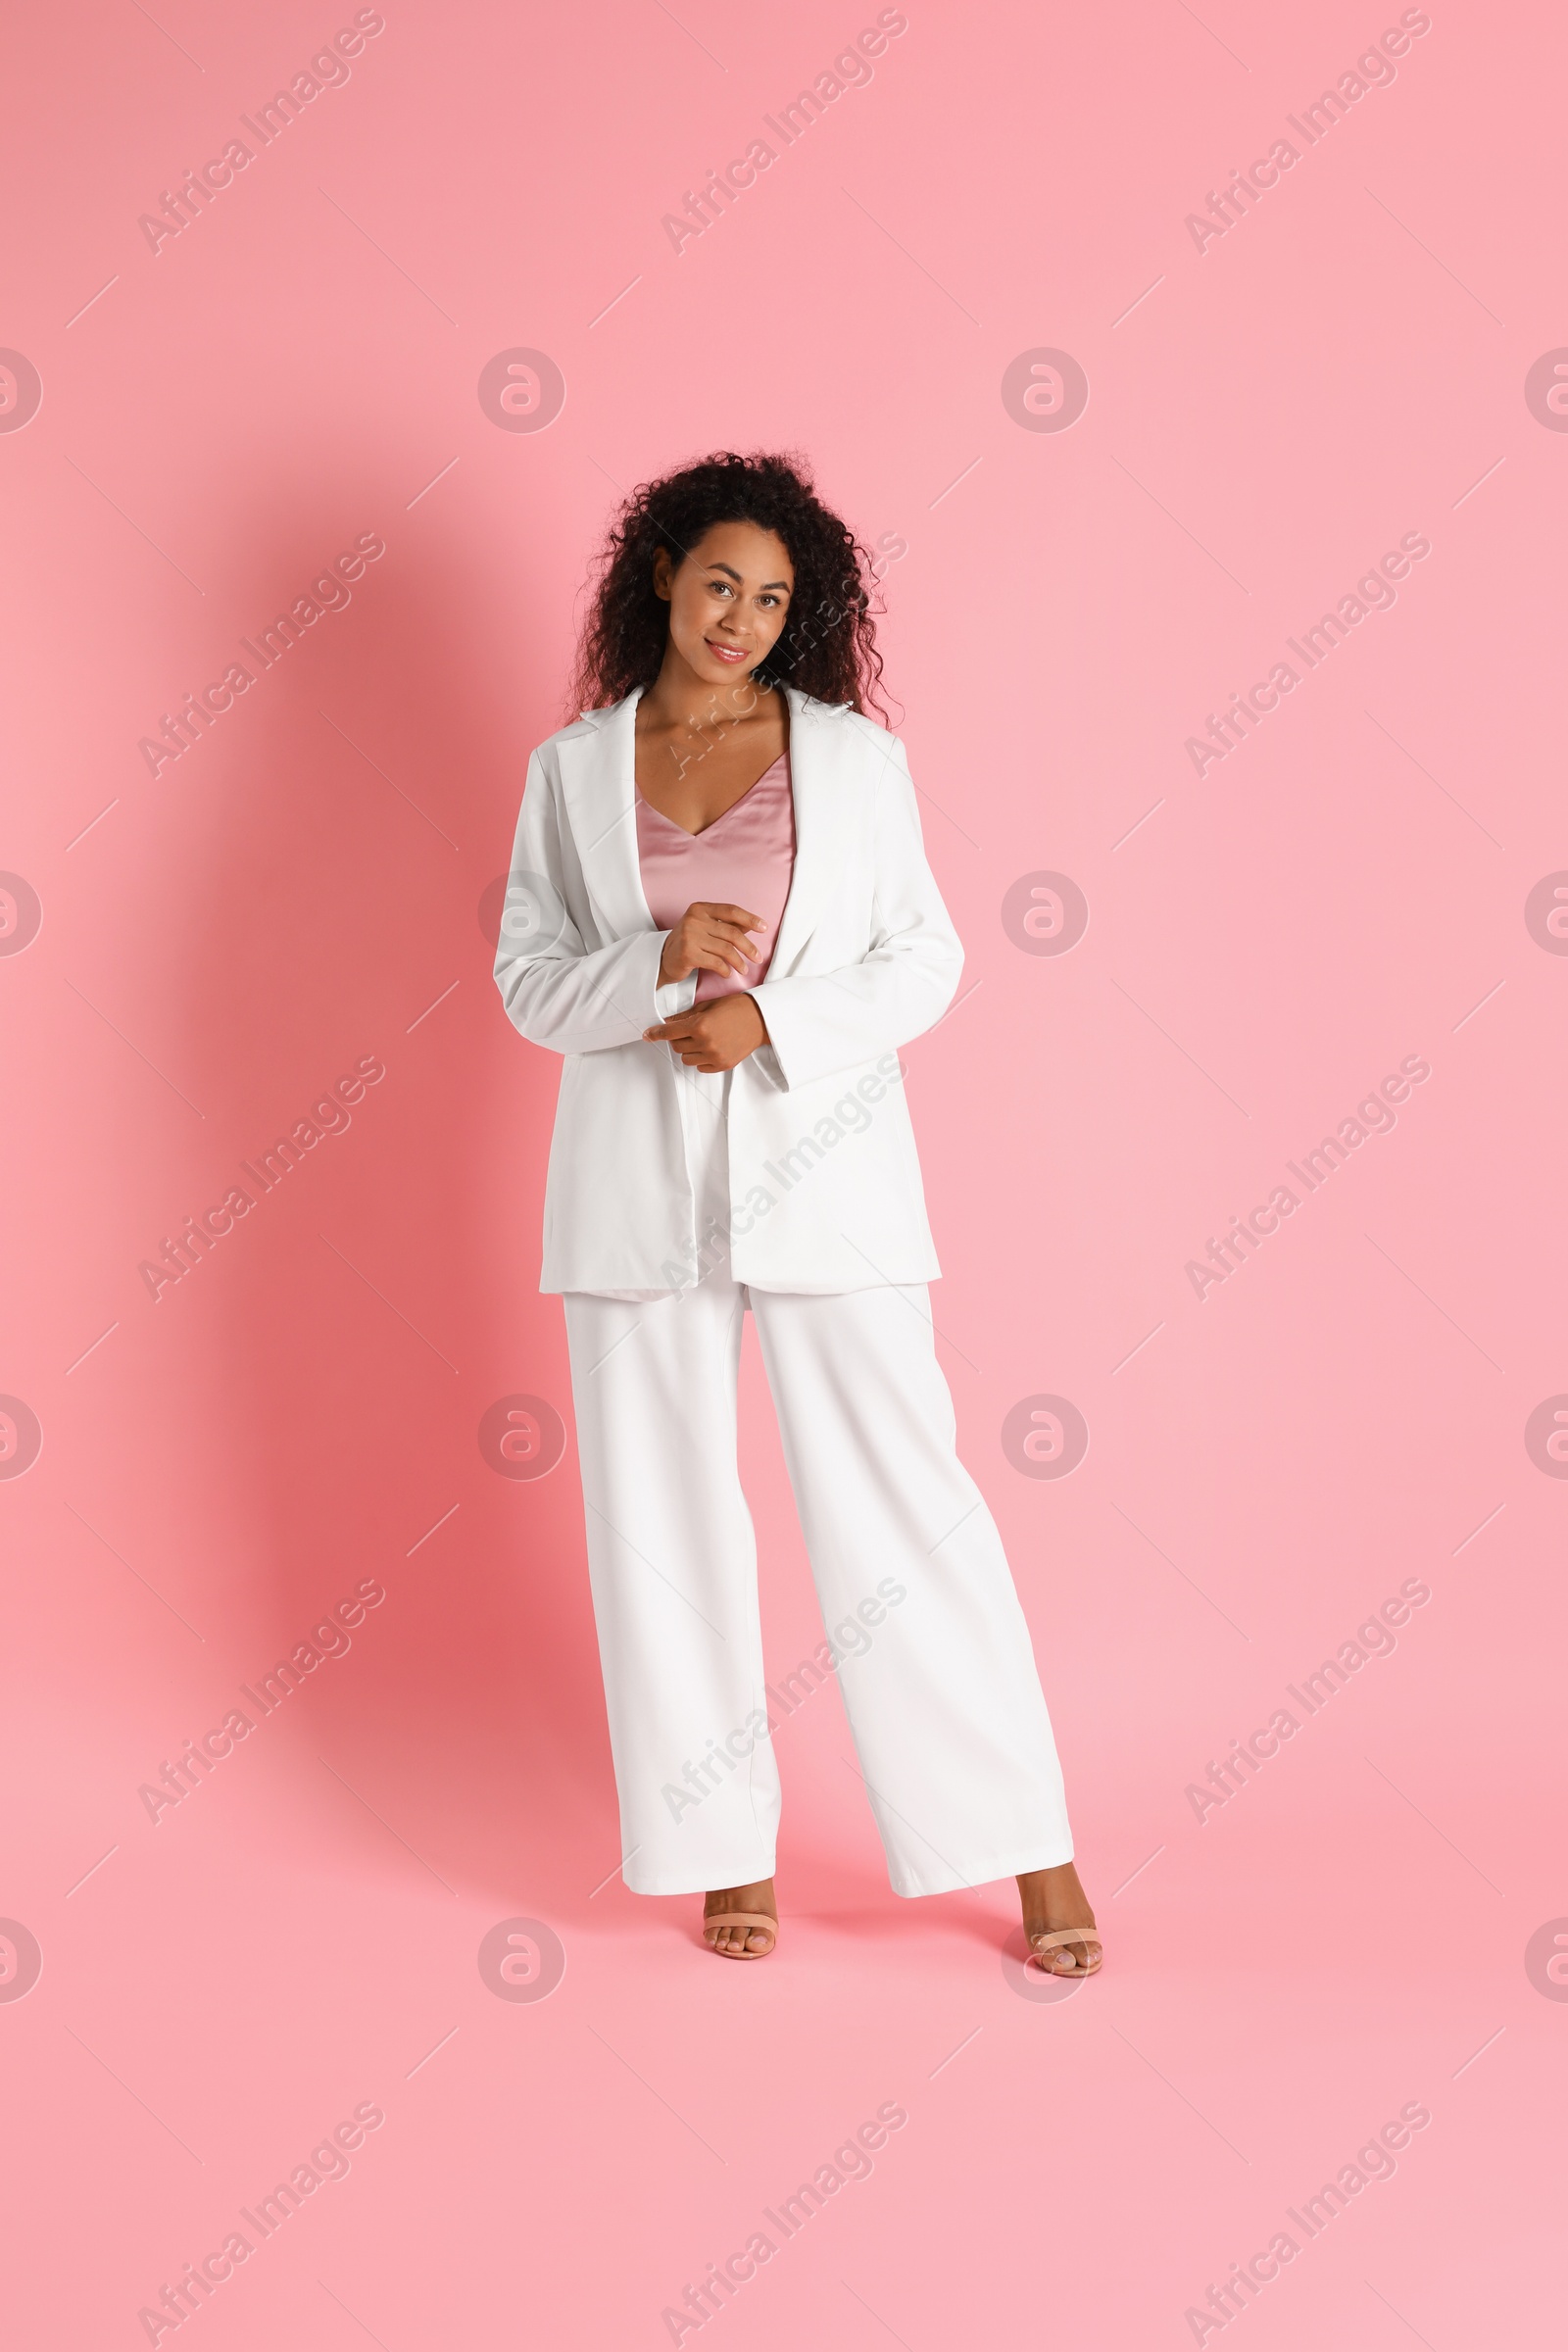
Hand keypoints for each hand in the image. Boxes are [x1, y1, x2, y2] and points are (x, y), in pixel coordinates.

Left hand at [644, 993, 768, 1071]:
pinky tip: (710, 1047)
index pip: (669, 1032)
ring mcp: (714, 1056)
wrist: (761, 1019)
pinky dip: (700, 1059)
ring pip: (686, 1058)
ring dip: (688, 1050)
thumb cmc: (736, 1008)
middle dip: (678, 1038)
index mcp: (700, 1025)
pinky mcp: (722, 1065)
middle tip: (688, 1030)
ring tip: (702, 1039)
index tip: (648, 1035)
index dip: (656, 1033)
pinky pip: (700, 1067)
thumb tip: (668, 1022)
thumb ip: (686, 1016)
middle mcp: (705, 1042)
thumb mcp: (708, 1006)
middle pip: (676, 1046)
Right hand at [658, 901, 766, 989]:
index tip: (764, 927)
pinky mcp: (687, 954)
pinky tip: (727, 973)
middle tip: (757, 958)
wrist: (662, 959)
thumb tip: (752, 924)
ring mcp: (689, 936)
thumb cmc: (689, 943)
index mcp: (700, 909)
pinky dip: (725, 969)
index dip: (750, 918)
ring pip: (725, 949)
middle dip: (748, 947)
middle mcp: (694, 919)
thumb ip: (727, 925)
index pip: (731, 911)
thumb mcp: (707, 929)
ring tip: (744, 969)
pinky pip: (715, 962)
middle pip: (731, 932)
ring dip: (738, 962)